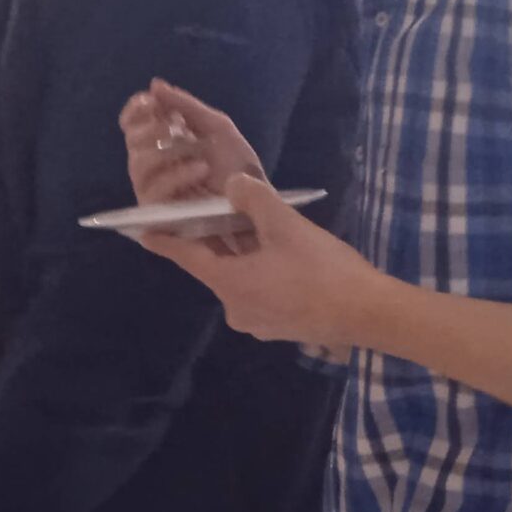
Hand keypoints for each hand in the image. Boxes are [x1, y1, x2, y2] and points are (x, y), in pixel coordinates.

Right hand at [119, 79, 265, 207]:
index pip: (131, 123)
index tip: (151, 102)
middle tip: (173, 128)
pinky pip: (154, 191)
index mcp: (161, 140)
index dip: (136, 110)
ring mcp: (153, 189)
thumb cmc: (235, 164)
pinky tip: (200, 169)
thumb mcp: (215, 127)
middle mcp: (152, 163)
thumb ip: (185, 106)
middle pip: (131, 142)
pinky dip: (177, 176)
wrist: (254, 197)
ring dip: (164, 152)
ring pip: (137, 165)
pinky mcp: (159, 213)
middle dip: (150, 130)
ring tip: (193, 149)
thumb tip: (154, 84)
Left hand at [139, 175, 388, 349]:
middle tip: (210, 214)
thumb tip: (232, 183)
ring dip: (240, 258)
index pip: (187, 258)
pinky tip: (277, 258)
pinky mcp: (278, 327)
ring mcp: (257, 322)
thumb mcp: (286, 225)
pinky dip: (258, 274)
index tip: (143, 232)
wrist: (368, 313)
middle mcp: (235, 308)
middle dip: (212, 243)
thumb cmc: (323, 269)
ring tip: (250, 230)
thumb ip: (254, 200)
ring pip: (238, 281)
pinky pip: (258, 294)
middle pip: (214, 269)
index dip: (166, 241)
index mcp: (229, 284)